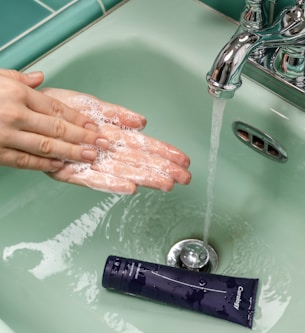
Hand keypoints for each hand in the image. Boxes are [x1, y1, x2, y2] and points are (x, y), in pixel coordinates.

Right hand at [0, 69, 109, 170]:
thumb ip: (19, 78)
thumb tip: (40, 78)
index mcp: (17, 94)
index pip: (56, 108)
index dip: (79, 119)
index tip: (94, 126)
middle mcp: (14, 114)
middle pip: (57, 128)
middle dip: (83, 137)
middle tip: (101, 143)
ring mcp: (5, 134)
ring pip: (46, 146)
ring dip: (71, 152)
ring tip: (89, 156)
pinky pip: (24, 160)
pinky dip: (44, 164)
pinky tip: (60, 164)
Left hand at [41, 88, 190, 193]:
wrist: (34, 114)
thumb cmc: (62, 110)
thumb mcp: (92, 106)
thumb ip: (118, 114)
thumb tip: (142, 122)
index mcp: (112, 135)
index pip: (145, 145)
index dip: (165, 152)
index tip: (183, 159)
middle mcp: (106, 152)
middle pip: (140, 161)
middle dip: (164, 169)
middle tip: (185, 178)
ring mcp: (91, 163)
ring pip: (124, 171)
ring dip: (146, 177)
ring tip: (167, 183)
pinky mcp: (72, 172)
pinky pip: (95, 179)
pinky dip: (112, 183)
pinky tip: (130, 186)